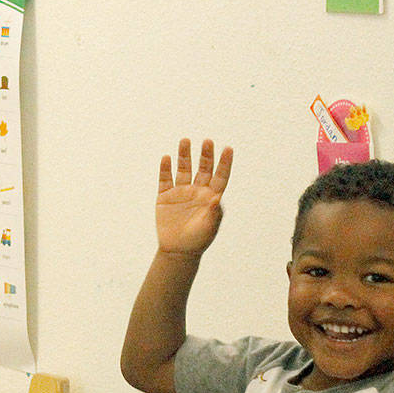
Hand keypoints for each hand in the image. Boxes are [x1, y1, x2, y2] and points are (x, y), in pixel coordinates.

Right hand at [156, 138, 232, 256]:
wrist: (177, 251)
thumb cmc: (197, 240)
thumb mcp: (209, 227)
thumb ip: (214, 212)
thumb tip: (216, 197)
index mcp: (210, 196)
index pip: (220, 176)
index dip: (224, 163)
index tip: (228, 149)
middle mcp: (197, 191)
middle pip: (203, 168)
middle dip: (206, 155)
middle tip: (208, 141)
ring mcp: (181, 192)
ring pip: (183, 169)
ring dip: (184, 155)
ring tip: (185, 141)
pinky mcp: (165, 197)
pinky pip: (165, 179)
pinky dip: (165, 169)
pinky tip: (167, 158)